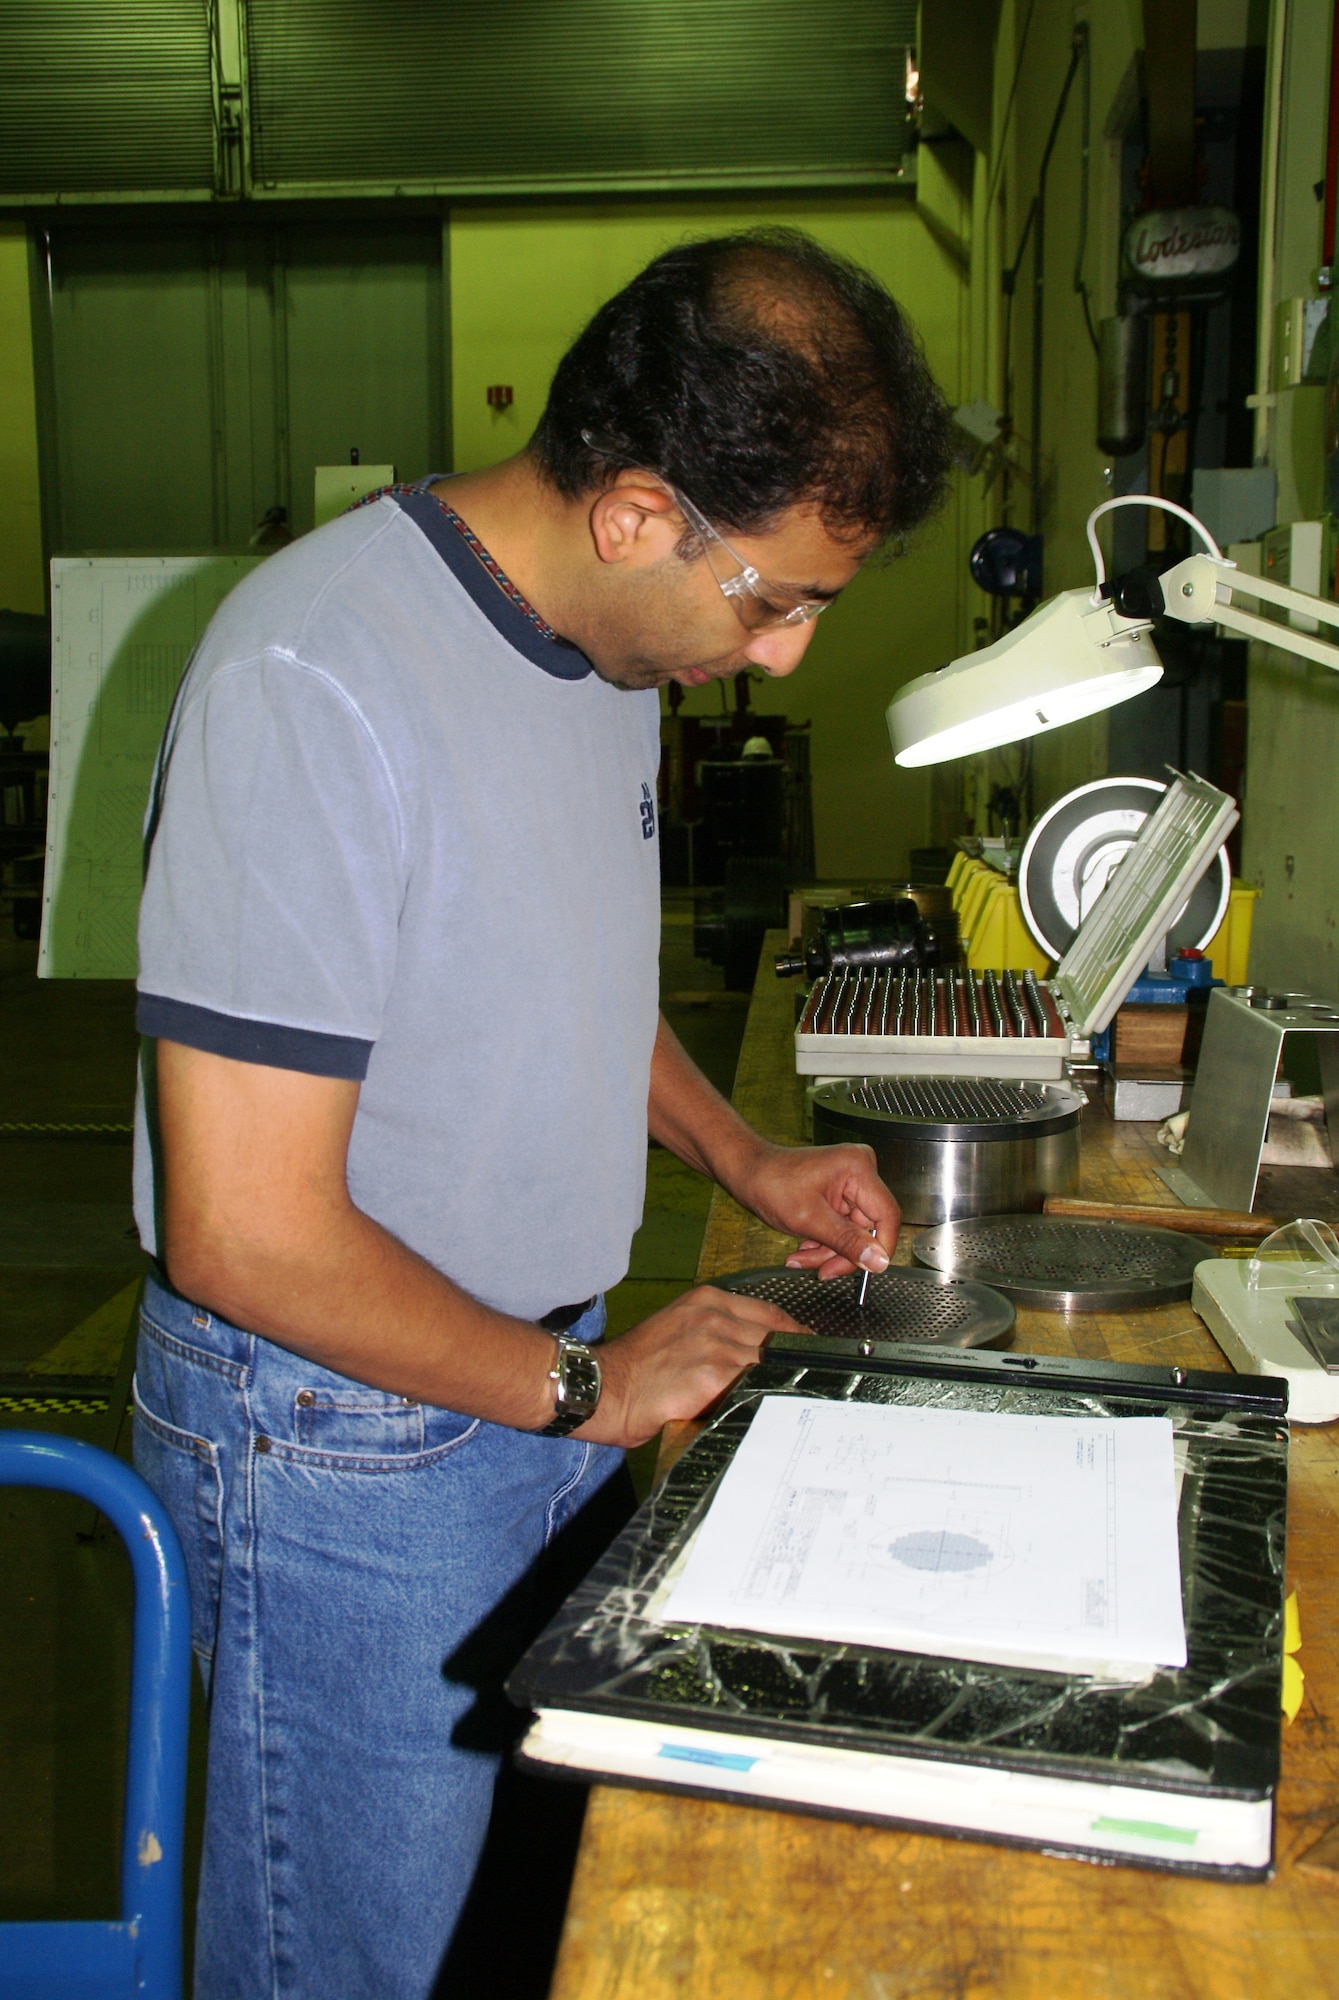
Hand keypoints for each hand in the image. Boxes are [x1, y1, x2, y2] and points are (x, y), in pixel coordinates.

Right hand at [578, 1286, 807, 1448]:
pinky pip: (756, 1387)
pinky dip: (765, 1400)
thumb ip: (718, 1334)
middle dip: (794, 1362)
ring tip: (787, 1403)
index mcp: (707, 1301)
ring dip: (781, 1384)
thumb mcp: (679, 1330)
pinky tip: (767, 1414)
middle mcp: (715, 1316)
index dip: (796, 1336)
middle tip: (805, 1382)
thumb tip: (757, 1356)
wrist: (601, 1388)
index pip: (773, 1313)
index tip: (808, 1352)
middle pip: (779, 1338)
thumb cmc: (636, 1368)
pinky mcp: (714, 1376)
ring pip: (772, 1364)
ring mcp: (717, 1345)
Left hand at [731, 1140, 899, 1281]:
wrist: (748, 1172)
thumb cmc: (770, 1184)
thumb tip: (879, 1262)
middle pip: (869, 1228)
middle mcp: (861, 1171)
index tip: (867, 1270)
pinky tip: (804, 1247)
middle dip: (842, 1253)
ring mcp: (851, 1182)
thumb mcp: (809, 1219)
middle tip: (820, 1270)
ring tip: (801, 1258)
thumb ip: (847, 1241)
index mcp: (858, 1168)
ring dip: (829, 1252)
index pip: (888, 1216)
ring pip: (855, 1233)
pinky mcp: (842, 1193)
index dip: (880, 1248)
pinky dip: (825, 1242)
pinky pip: (844, 1228)